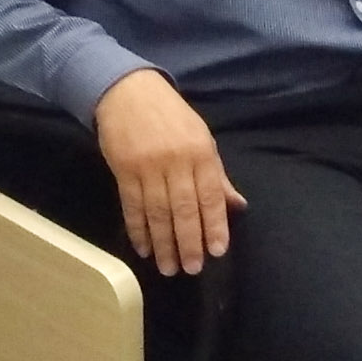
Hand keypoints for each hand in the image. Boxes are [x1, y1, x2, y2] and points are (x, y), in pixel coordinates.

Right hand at [94, 69, 240, 276]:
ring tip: (168, 267)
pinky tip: (144, 248)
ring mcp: (148, 166)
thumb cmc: (170, 116)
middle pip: (184, 209)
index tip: (217, 251)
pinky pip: (132, 206)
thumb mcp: (201, 138)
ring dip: (163, 243)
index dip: (215, 225)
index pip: (211, 196)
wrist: (128, 92)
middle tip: (192, 269)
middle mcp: (176, 161)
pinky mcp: (123, 170)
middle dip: (189, 242)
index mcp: (201, 152)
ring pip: (158, 212)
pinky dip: (138, 230)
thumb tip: (237, 206)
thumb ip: (217, 175)